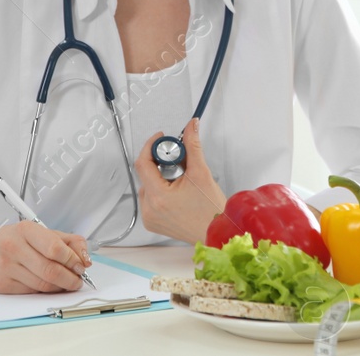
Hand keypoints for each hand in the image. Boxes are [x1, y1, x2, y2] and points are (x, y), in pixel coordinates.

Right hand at [0, 221, 90, 293]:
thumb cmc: (14, 240)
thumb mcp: (40, 232)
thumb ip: (68, 241)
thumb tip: (85, 259)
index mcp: (26, 230)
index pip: (55, 248)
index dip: (73, 260)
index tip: (81, 266)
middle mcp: (13, 247)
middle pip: (50, 270)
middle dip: (70, 279)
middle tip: (78, 281)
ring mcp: (5, 267)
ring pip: (42, 285)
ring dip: (60, 287)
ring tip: (66, 283)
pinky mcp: (1, 285)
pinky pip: (31, 292)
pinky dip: (44, 292)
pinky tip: (47, 286)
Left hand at [136, 118, 227, 243]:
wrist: (216, 232)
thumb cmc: (211, 209)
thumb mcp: (201, 173)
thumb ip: (193, 146)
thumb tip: (190, 126)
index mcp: (159, 196)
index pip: (143, 163)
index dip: (151, 146)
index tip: (161, 139)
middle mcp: (149, 209)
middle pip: (146, 174)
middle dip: (160, 164)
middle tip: (179, 163)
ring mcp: (149, 217)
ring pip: (147, 186)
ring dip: (160, 178)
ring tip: (180, 182)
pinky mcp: (151, 223)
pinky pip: (149, 200)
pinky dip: (160, 192)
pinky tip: (175, 194)